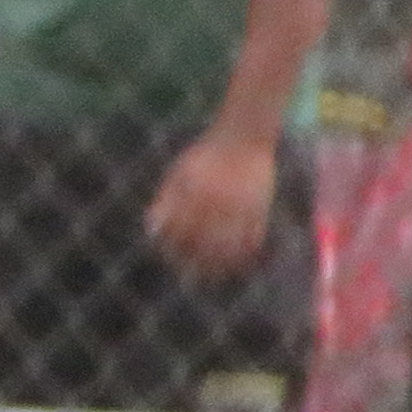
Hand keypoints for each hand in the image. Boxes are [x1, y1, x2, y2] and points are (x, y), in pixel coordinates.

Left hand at [148, 127, 277, 279]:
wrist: (243, 137)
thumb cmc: (204, 156)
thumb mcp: (179, 173)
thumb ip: (166, 201)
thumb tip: (151, 230)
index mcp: (193, 191)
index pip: (179, 229)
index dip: (173, 247)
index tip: (169, 257)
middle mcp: (216, 200)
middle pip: (204, 242)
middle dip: (196, 261)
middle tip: (191, 273)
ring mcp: (241, 205)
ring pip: (230, 245)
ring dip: (221, 264)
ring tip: (214, 275)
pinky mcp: (260, 207)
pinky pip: (254, 238)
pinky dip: (246, 253)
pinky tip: (238, 262)